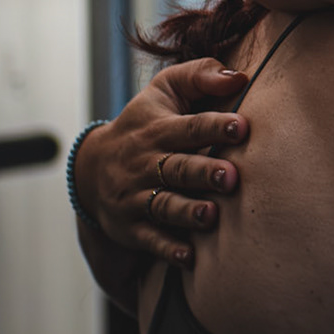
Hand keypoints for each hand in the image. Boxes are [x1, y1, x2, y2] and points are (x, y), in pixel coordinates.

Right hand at [76, 58, 249, 265]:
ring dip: (189, 212)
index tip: (241, 127)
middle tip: (232, 176)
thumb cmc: (145, 122)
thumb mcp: (165, 90)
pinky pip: (150, 239)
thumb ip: (199, 75)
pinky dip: (169, 249)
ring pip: (164, 205)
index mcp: (159, 130)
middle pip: (178, 168)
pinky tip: (189, 258)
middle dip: (204, 173)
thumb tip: (238, 76)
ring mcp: (136, 197)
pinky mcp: (132, 226)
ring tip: (212, 215)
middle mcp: (146, 164)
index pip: (190, 127)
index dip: (215, 127)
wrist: (91, 168)